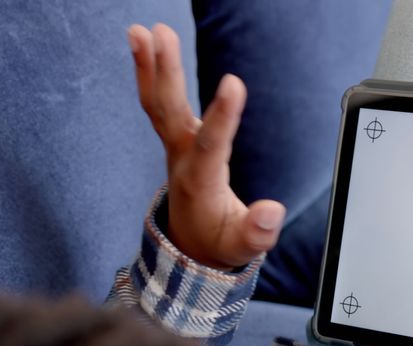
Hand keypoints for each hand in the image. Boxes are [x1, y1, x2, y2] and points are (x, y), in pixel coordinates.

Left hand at [128, 24, 284, 269]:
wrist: (193, 248)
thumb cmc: (220, 243)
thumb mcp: (243, 247)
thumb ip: (257, 232)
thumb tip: (271, 211)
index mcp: (202, 182)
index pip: (212, 144)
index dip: (222, 115)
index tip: (234, 83)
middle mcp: (182, 159)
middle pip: (171, 112)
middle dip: (166, 74)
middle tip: (161, 35)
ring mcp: (175, 148)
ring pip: (159, 104)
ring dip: (148, 66)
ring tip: (142, 29)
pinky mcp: (175, 140)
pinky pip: (158, 104)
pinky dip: (150, 74)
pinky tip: (146, 45)